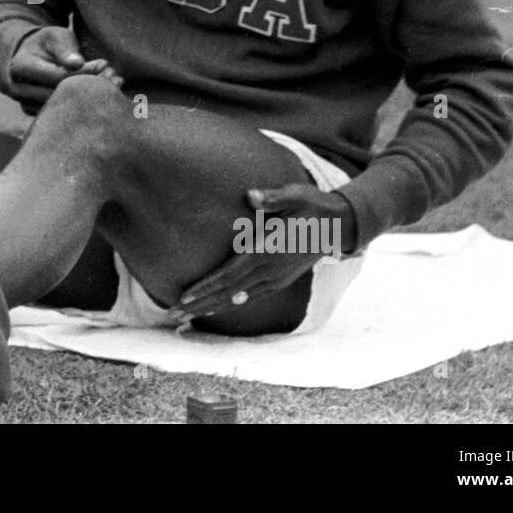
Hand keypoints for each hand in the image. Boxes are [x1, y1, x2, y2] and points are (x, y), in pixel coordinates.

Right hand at [3, 26, 121, 113]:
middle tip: (114, 78)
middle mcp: (17, 89)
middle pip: (58, 96)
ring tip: (111, 86)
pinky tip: (97, 97)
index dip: (83, 72)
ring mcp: (24, 104)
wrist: (29, 55)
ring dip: (87, 100)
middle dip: (87, 88)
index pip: (57, 76)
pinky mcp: (34, 115)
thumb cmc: (46, 42)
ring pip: (60, 109)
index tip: (104, 64)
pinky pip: (59, 115)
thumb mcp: (55, 36)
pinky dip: (79, 107)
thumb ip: (65, 49)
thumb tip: (77, 64)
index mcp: (20, 67)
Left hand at [171, 183, 353, 321]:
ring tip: (185, 317)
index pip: (230, 275)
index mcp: (267, 252)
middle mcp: (270, 271)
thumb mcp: (296, 195)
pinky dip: (230, 305)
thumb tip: (251, 196)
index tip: (185, 296)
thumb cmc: (312, 206)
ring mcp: (275, 279)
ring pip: (237, 299)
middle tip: (173, 314)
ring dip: (210, 308)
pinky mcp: (279, 281)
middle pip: (228, 293)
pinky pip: (250, 297)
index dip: (206, 287)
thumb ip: (273, 198)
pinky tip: (214, 309)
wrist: (339, 225)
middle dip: (200, 305)